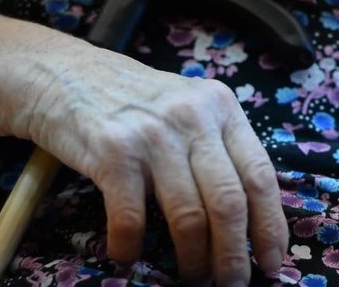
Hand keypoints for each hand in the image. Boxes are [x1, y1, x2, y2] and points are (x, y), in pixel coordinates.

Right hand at [18, 44, 287, 284]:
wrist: (66, 73)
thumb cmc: (134, 100)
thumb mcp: (188, 107)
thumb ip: (218, 146)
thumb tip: (247, 217)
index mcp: (221, 108)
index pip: (260, 175)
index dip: (270, 226)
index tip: (272, 261)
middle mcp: (193, 117)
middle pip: (229, 202)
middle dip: (235, 255)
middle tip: (233, 284)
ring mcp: (153, 133)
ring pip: (189, 215)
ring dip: (194, 260)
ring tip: (193, 279)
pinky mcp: (112, 150)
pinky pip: (131, 217)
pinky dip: (131, 247)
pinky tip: (127, 256)